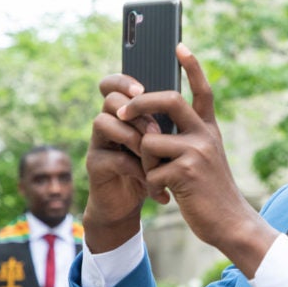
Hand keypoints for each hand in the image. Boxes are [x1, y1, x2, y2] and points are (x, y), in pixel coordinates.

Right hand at [83, 67, 163, 251]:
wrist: (130, 205)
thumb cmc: (151, 170)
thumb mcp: (163, 144)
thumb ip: (169, 123)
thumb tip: (191, 96)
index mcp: (124, 113)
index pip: (113, 84)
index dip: (124, 81)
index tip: (142, 88)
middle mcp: (108, 122)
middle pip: (111, 99)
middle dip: (136, 111)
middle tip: (155, 129)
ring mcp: (99, 143)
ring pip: (104, 122)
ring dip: (133, 136)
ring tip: (154, 154)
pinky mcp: (95, 165)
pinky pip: (113, 157)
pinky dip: (137, 169)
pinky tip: (154, 183)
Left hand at [112, 44, 278, 276]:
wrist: (231, 223)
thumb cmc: (210, 192)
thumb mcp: (205, 159)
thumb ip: (185, 138)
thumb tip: (150, 124)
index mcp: (209, 128)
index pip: (202, 90)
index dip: (192, 67)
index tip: (179, 46)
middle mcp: (205, 134)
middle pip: (167, 99)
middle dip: (139, 102)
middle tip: (121, 111)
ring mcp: (197, 151)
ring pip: (149, 141)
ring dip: (144, 163)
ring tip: (158, 180)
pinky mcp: (186, 172)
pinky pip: (150, 170)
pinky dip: (151, 186)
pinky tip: (165, 196)